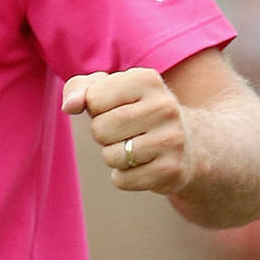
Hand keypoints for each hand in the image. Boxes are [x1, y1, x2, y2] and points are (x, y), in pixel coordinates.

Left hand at [61, 66, 191, 196]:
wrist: (190, 144)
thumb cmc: (135, 111)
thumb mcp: (109, 90)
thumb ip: (79, 88)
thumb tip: (69, 106)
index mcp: (146, 79)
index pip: (93, 99)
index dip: (96, 109)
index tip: (116, 108)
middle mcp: (164, 107)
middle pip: (100, 129)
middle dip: (102, 135)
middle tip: (126, 132)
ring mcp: (172, 140)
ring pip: (110, 157)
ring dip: (114, 156)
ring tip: (136, 147)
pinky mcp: (173, 170)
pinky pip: (122, 180)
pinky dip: (125, 177)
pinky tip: (145, 165)